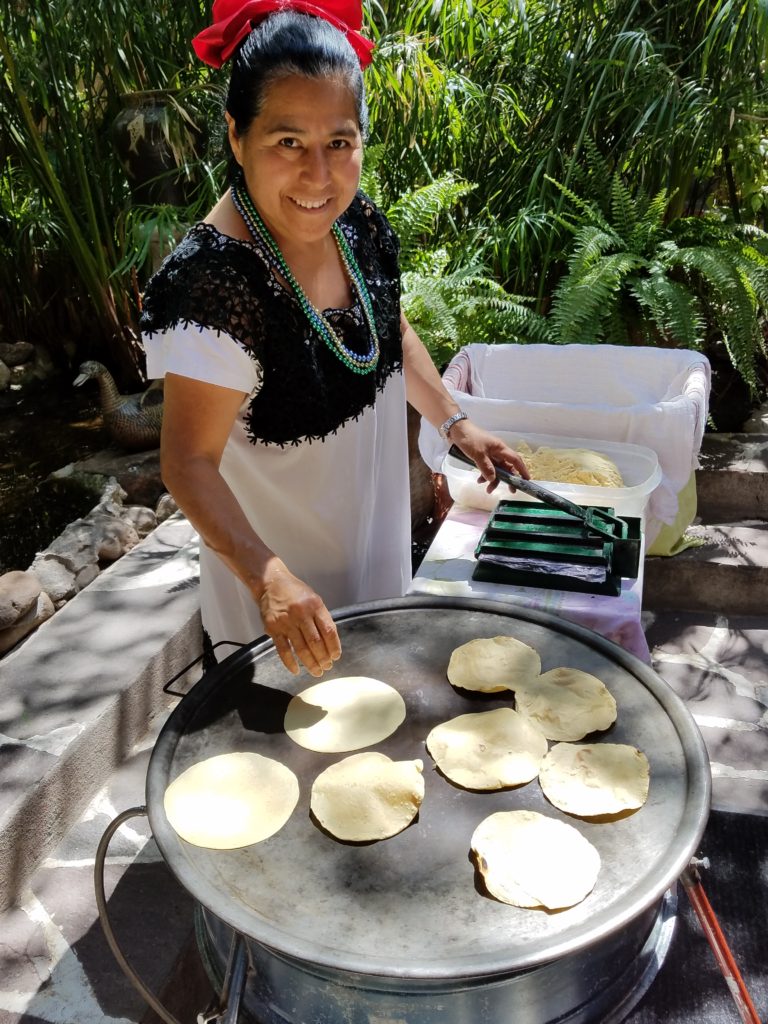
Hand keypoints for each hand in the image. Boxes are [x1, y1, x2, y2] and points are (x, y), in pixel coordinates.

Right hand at [254, 562, 341, 677]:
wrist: (271, 583)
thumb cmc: (296, 592)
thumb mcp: (314, 599)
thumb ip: (322, 618)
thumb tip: (330, 643)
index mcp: (315, 606)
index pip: (329, 631)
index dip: (334, 647)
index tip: (336, 656)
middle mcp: (301, 614)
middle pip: (315, 642)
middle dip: (323, 658)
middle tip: (327, 667)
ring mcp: (286, 622)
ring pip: (301, 648)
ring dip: (310, 663)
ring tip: (316, 671)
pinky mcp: (273, 628)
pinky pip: (283, 649)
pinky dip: (290, 662)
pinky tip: (296, 670)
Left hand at [449, 419, 529, 492]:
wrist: (457, 430)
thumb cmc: (470, 439)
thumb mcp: (478, 454)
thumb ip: (486, 467)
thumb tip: (493, 479)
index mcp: (500, 448)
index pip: (515, 460)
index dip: (522, 470)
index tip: (527, 480)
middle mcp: (498, 452)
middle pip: (507, 467)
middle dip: (509, 479)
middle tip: (511, 491)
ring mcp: (490, 454)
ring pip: (496, 469)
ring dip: (493, 480)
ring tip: (488, 490)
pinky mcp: (482, 456)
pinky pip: (487, 468)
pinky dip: (485, 475)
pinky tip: (479, 481)